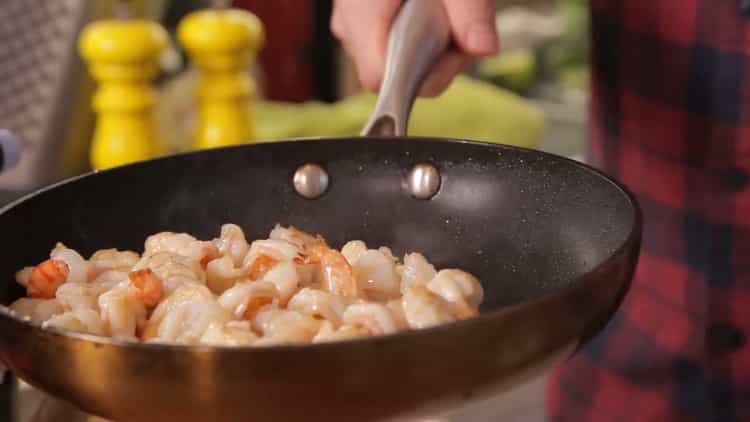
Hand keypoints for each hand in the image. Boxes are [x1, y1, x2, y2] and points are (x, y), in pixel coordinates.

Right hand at [331, 0, 497, 96]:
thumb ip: (469, 9)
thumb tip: (482, 48)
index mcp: (362, 11)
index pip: (381, 77)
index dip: (421, 76)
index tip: (452, 53)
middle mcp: (348, 22)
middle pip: (391, 71)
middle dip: (432, 59)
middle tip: (458, 22)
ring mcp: (349, 21)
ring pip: (390, 59)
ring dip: (426, 45)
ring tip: (443, 8)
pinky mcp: (357, 17)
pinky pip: (385, 42)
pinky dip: (414, 32)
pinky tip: (428, 8)